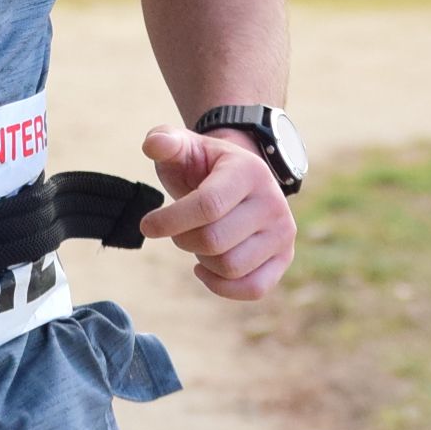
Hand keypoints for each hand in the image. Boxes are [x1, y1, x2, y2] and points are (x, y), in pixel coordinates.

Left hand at [138, 124, 294, 300]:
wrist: (237, 180)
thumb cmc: (202, 166)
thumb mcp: (184, 147)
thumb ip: (164, 140)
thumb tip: (154, 144)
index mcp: (248, 171)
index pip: (208, 205)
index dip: (171, 220)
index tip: (147, 225)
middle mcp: (273, 202)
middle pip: (214, 241)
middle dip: (184, 239)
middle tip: (179, 229)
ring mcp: (282, 232)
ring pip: (230, 267)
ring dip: (202, 259)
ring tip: (199, 239)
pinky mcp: (283, 258)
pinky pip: (253, 289)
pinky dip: (222, 286)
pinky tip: (205, 269)